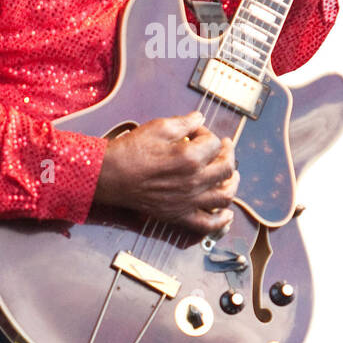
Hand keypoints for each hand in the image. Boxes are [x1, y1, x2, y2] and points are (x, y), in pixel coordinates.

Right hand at [93, 110, 238, 233]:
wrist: (109, 176)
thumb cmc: (130, 152)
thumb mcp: (157, 127)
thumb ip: (184, 122)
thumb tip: (199, 118)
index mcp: (189, 158)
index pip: (213, 143)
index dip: (207, 133)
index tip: (197, 131)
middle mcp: (193, 181)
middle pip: (226, 168)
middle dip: (228, 153)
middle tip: (223, 147)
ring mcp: (188, 201)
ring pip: (224, 196)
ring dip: (233, 184)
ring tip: (231, 175)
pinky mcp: (179, 215)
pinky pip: (207, 224)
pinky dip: (221, 220)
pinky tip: (226, 213)